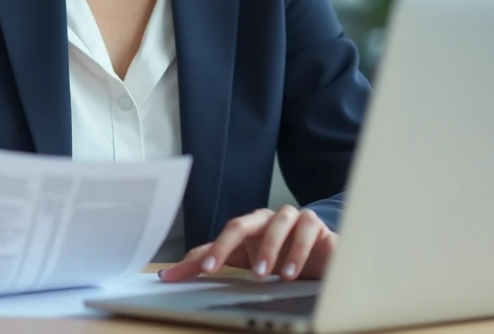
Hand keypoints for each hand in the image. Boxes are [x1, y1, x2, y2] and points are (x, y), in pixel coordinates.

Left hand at [158, 206, 335, 282]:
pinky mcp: (315, 224)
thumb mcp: (248, 262)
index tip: (194, 272)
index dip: (207, 253)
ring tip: (263, 275)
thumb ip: (215, 263)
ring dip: (269, 250)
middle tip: (215, 268)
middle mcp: (266, 219)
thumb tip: (170, 275)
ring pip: (277, 225)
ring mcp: (291, 218)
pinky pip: (306, 231)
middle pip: (241, 224)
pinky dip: (298, 251)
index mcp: (248, 227)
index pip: (221, 237)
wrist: (324, 256)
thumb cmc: (282, 255)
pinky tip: (291, 273)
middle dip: (226, 245)